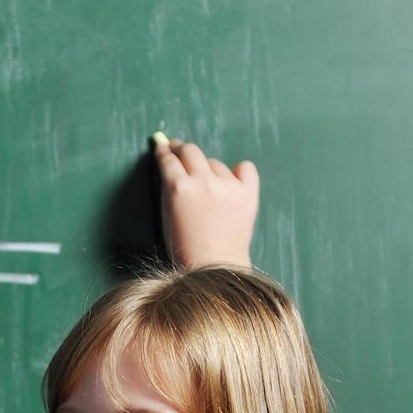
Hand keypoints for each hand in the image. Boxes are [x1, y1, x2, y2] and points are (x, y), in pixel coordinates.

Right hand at [152, 134, 258, 269]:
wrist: (215, 266)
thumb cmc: (184, 246)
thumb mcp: (166, 216)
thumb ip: (168, 189)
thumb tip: (170, 166)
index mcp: (179, 188)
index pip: (168, 160)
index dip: (164, 151)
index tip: (163, 146)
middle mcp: (203, 182)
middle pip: (190, 151)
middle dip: (182, 149)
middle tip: (179, 151)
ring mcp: (228, 185)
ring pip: (215, 163)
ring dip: (208, 170)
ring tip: (207, 191)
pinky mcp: (248, 191)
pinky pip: (244, 168)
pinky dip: (238, 172)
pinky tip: (231, 183)